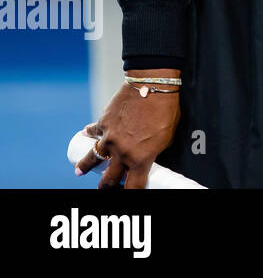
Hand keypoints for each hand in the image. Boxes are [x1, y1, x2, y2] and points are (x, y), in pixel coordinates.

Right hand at [75, 71, 180, 188]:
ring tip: (79, 171)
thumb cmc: (165, 109)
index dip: (130, 193)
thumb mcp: (167, 135)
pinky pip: (93, 131)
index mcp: (141, 159)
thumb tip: (149, 154)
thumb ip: (155, 148)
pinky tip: (85, 134)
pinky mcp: (103, 123)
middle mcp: (122, 153)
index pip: (134, 186)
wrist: (152, 85)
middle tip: (104, 188)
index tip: (128, 193)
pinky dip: (89, 133)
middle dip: (106, 187)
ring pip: (92, 159)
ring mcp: (110, 138)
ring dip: (85, 166)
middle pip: (109, 179)